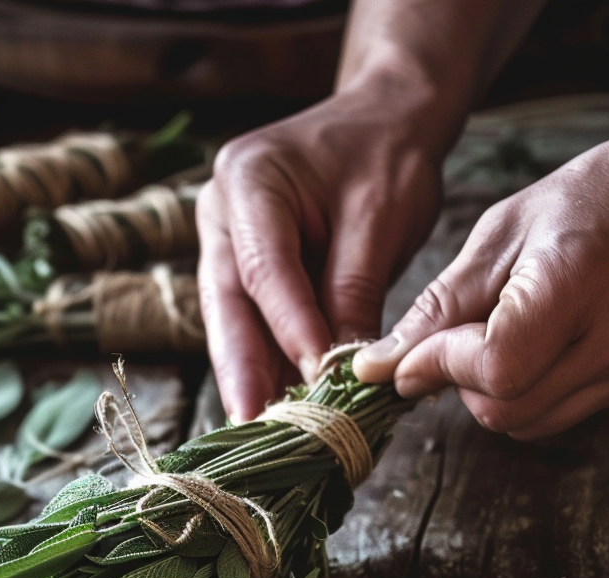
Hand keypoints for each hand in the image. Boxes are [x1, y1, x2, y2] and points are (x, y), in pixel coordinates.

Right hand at [197, 81, 446, 421]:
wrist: (383, 119)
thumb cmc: (387, 155)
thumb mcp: (381, 219)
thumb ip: (354, 292)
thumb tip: (342, 372)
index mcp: (250, 179)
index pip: (264, 267)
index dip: (287, 327)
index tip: (314, 376)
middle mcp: (221, 211)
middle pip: (228, 301)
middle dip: (243, 367)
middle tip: (252, 422)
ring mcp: (225, 241)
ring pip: (233, 319)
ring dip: (252, 372)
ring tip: (265, 426)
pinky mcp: (242, 267)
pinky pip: (253, 321)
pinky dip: (269, 359)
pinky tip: (281, 399)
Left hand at [353, 107, 608, 439]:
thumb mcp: (510, 227)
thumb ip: (443, 302)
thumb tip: (386, 361)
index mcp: (576, 287)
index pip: (491, 370)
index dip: (437, 367)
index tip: (409, 356)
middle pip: (505, 411)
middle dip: (460, 384)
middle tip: (453, 342)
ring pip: (531, 423)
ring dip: (493, 393)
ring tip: (501, 335)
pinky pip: (566, 411)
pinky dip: (532, 391)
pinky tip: (541, 344)